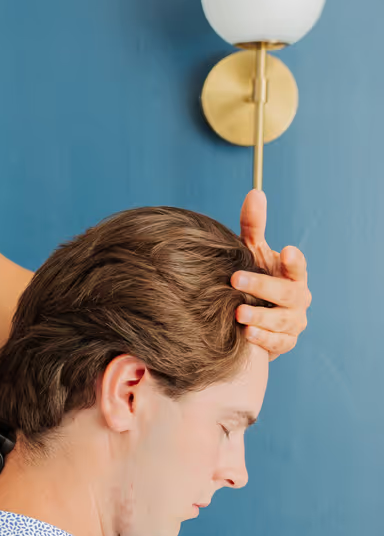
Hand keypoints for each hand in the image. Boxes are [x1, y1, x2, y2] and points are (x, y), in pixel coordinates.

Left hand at [233, 189, 311, 358]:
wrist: (249, 316)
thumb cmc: (253, 277)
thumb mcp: (251, 251)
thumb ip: (253, 226)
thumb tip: (255, 192)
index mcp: (291, 274)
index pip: (298, 267)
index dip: (294, 260)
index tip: (286, 249)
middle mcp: (297, 298)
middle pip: (288, 293)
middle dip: (263, 286)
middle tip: (236, 280)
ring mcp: (293, 322)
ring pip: (283, 321)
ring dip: (262, 317)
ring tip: (239, 314)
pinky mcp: (284, 343)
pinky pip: (278, 343)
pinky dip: (263, 339)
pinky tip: (246, 334)